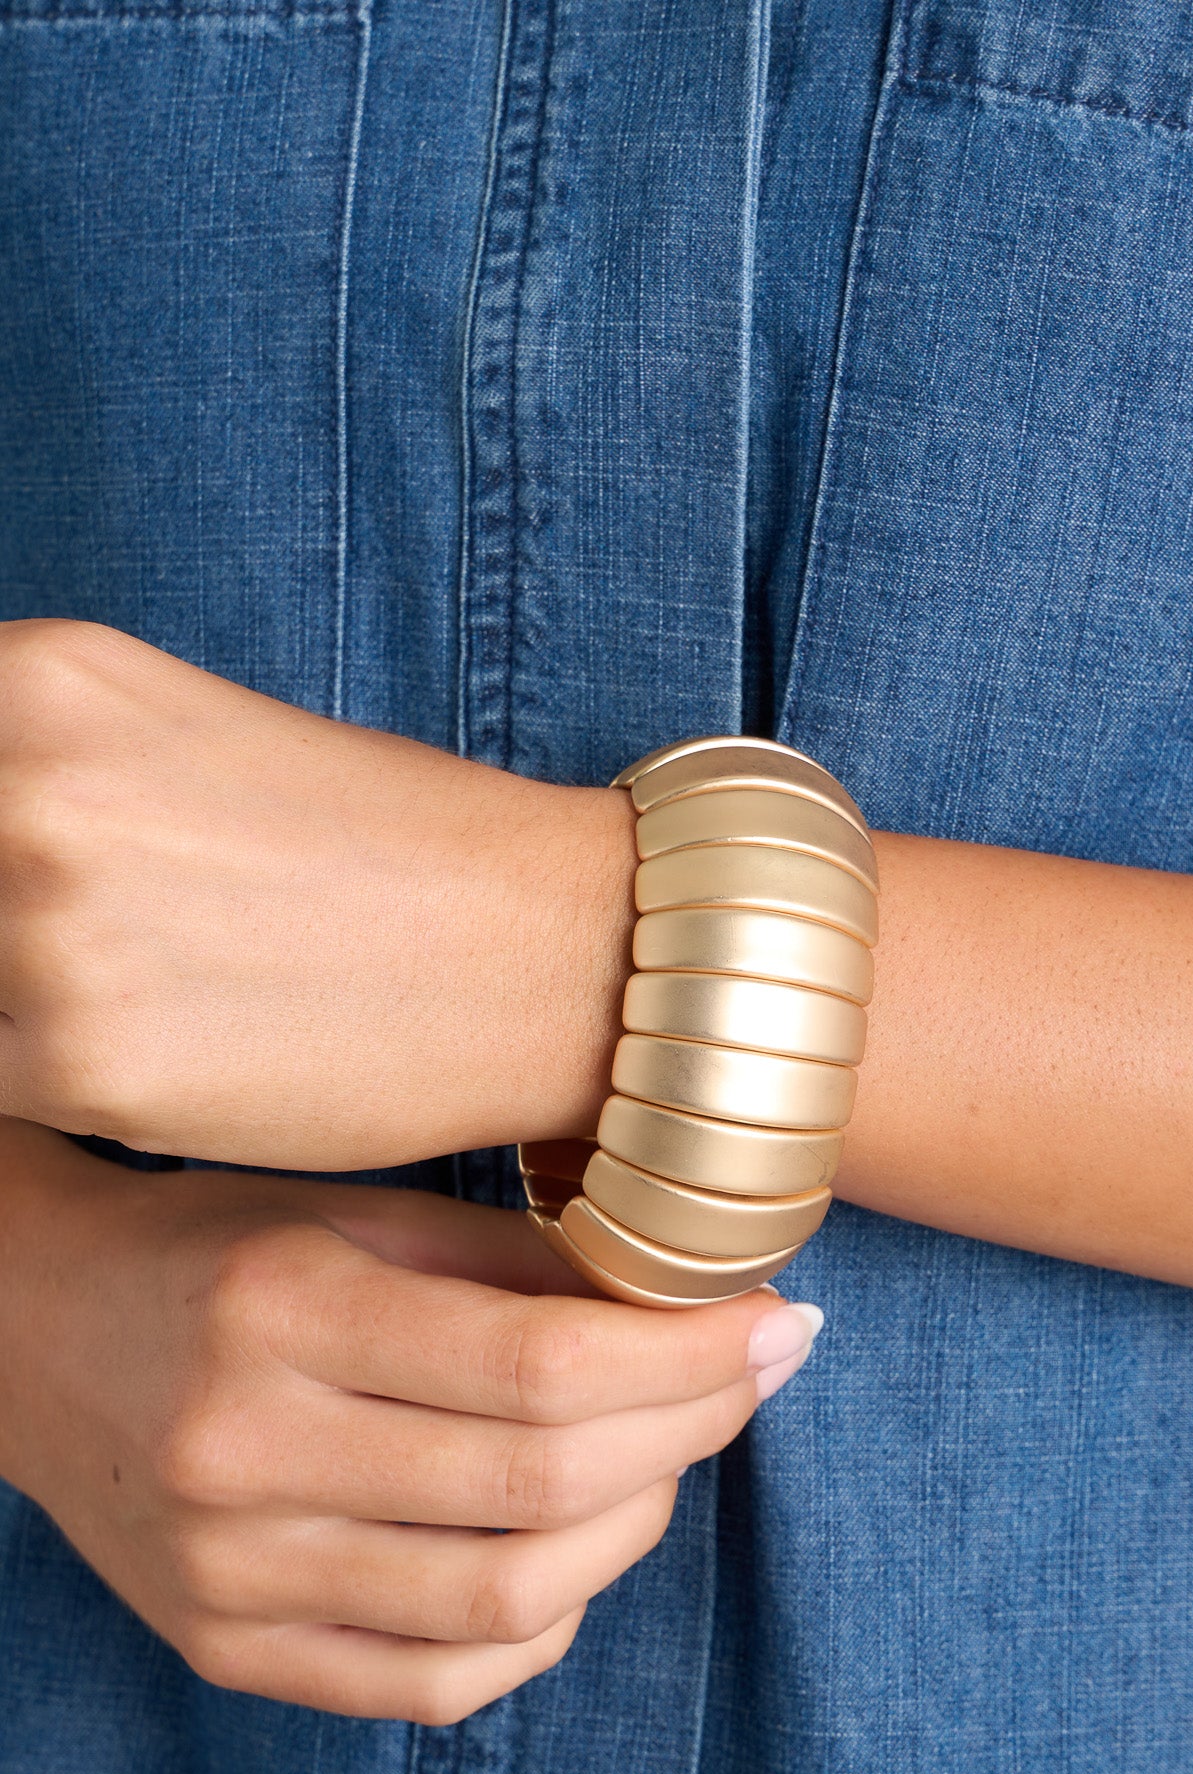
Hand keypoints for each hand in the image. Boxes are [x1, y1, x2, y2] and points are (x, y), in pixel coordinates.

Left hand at [0, 618, 632, 1168]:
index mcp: (43, 678)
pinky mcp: (83, 1067)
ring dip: (9, 1009)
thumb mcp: (171, 737)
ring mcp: (45, 929)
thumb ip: (28, 770)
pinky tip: (147, 1061)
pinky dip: (39, 1085)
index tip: (13, 883)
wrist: (546, 952)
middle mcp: (26, 786)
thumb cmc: (386, 846)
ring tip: (138, 999)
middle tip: (101, 951)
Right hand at [0, 1124, 816, 1721]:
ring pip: (506, 1601)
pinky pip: (437, 1684)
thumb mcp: (350, 1208)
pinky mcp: (230, 1652)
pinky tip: (579, 1552)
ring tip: (671, 1454)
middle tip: (755, 1376)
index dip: (690, 1356)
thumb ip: (511, 1260)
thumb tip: (685, 1304)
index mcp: (280, 1310)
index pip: (539, 1366)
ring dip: (636, 1527)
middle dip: (692, 1430)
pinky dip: (544, 1625)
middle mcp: (246, 1454)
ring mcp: (231, 1575)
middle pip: (540, 1488)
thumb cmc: (212, 1251)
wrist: (33, 1340)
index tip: (781, 1325)